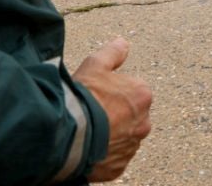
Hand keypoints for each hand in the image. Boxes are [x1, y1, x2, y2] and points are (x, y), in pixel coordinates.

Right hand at [75, 37, 153, 181]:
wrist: (67, 135)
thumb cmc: (82, 98)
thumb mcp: (95, 65)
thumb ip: (112, 53)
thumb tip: (123, 42)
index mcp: (142, 96)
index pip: (132, 91)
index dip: (112, 92)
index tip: (97, 95)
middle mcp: (143, 123)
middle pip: (130, 116)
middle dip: (115, 115)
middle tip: (92, 113)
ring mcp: (131, 148)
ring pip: (122, 138)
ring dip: (110, 135)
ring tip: (87, 131)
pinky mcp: (118, 168)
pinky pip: (113, 158)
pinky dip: (103, 154)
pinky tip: (87, 146)